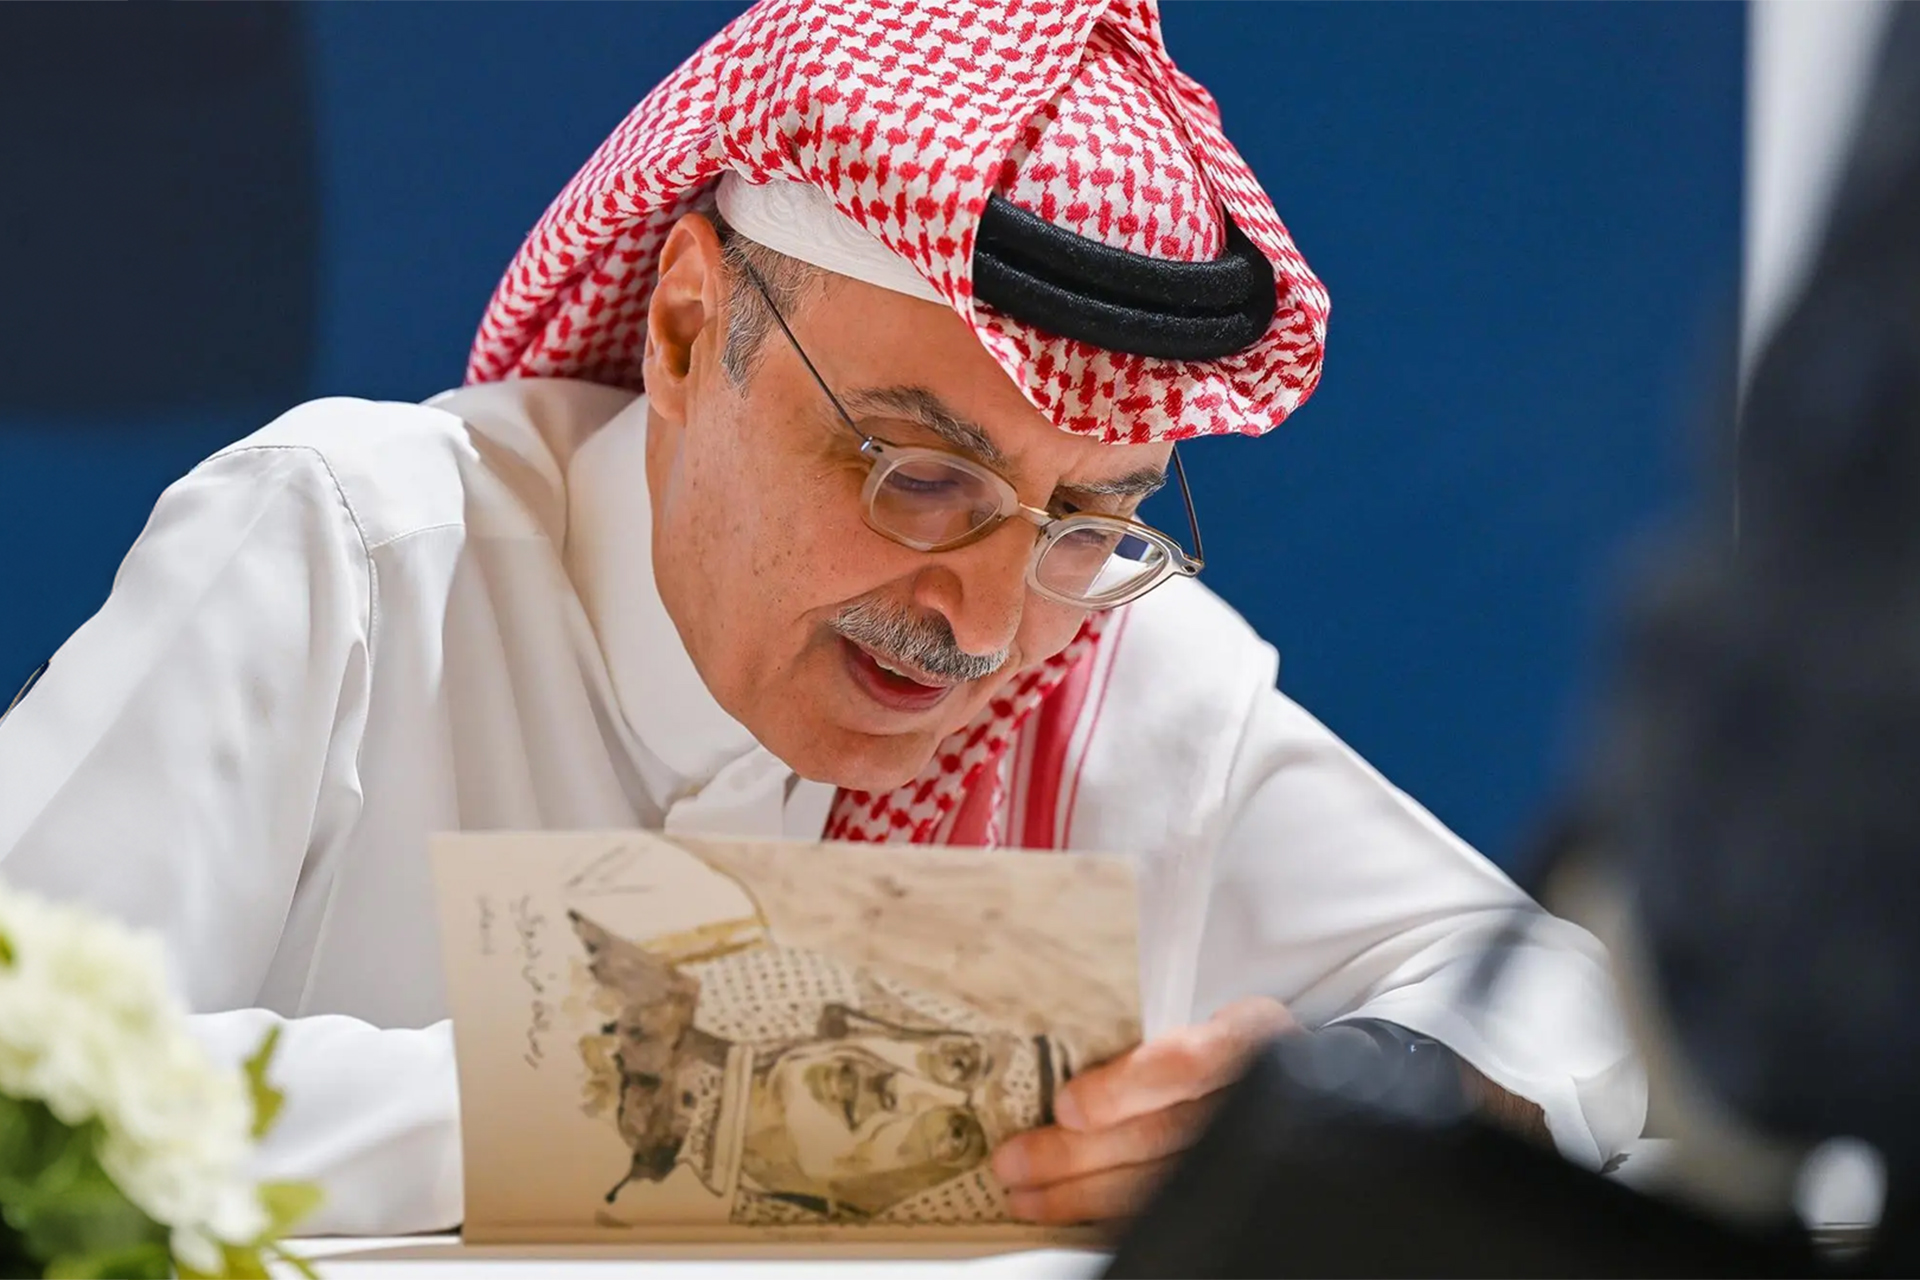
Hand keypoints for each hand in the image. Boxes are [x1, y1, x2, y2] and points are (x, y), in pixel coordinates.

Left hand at [990, 996, 1296, 1224]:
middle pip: (1162, 1134)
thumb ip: (1142, 1032)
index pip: (1189, 1063)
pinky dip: (1111, 1215)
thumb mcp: (1198, 1012)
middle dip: (1078, 1153)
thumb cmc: (1221, 1038)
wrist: (1292, 1078)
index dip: (1126, 1088)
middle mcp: (1257, 1095)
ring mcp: (1250, 1147)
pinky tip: (1069, 1214)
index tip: (1067, 1106)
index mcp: (1250, 1035)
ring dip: (1082, 1194)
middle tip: (1013, 1161)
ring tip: (1025, 1195)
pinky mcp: (1232, 1183)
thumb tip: (1053, 1065)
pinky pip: (1167, 1209)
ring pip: (1161, 1183)